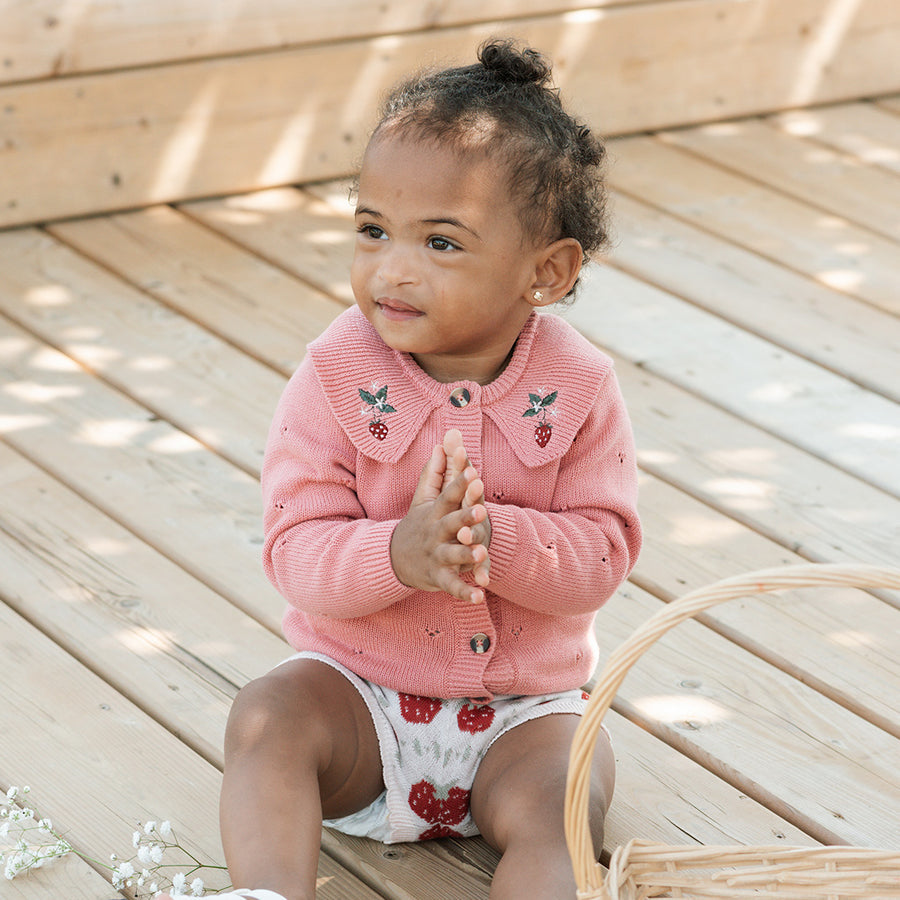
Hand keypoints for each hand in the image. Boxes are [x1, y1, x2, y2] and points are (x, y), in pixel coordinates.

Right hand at [390, 443, 490, 602]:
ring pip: (452, 555)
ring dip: (467, 555)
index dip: (459, 484)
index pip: (447, 495)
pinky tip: (479, 595)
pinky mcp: (438, 577)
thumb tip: (442, 444)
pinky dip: (465, 593)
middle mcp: (434, 533)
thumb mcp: (423, 499)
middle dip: (465, 517)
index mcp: (434, 512)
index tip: (473, 471)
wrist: (393, 559)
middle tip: (482, 509)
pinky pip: (452, 586)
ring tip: (482, 552)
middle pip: (450, 523)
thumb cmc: (417, 524)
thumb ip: (435, 472)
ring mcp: (436, 556)